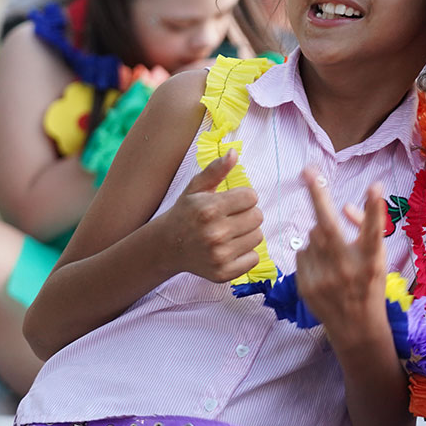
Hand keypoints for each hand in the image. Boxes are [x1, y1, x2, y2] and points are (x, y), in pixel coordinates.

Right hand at [160, 150, 264, 281]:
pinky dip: (246, 254)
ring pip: (258, 237)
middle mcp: (215, 233)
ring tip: (229, 232)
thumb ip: (216, 170)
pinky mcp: (223, 272)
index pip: (251, 196)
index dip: (243, 197)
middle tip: (231, 218)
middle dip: (247, 214)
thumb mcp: (196, 188)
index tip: (231, 202)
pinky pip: (254, 258)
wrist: (167, 246)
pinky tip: (230, 248)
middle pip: (258, 216)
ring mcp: (219, 255)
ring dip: (248, 233)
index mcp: (209, 209)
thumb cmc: (185, 214)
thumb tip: (234, 153)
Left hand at [295, 168, 389, 345]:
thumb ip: (365, 229)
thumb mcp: (378, 258)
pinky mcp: (306, 286)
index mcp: (371, 261)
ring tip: (333, 254)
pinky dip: (310, 253)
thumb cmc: (370, 285)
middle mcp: (348, 269)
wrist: (356, 328)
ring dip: (320, 235)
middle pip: (329, 226)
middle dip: (317, 195)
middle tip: (308, 171)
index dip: (375, 209)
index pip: (374, 231)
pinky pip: (303, 253)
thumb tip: (345, 207)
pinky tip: (323, 268)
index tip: (375, 186)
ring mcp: (324, 279)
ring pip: (313, 237)